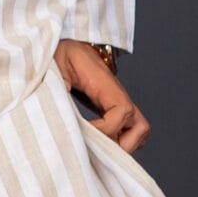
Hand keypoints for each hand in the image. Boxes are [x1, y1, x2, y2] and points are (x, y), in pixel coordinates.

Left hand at [54, 38, 150, 154]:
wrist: (69, 47)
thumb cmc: (63, 54)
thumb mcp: (56, 65)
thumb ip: (57, 86)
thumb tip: (58, 110)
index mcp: (105, 85)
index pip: (123, 111)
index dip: (108, 128)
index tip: (85, 131)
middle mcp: (118, 97)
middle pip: (141, 127)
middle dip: (121, 145)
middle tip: (95, 148)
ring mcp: (118, 104)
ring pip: (138, 133)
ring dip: (122, 147)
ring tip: (97, 150)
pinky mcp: (112, 111)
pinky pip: (128, 133)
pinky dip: (118, 143)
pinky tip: (96, 145)